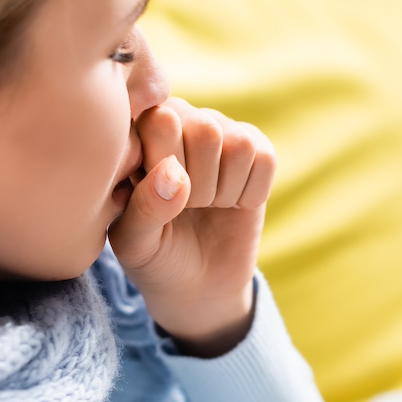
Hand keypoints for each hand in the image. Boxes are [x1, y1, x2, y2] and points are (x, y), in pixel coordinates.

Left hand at [107, 98, 275, 356]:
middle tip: (187, 208)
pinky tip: (233, 204)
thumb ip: (145, 208)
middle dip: (200, 186)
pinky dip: (251, 194)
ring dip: (226, 190)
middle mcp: (183, 119)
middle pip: (207, 130)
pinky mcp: (257, 151)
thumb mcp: (135, 242)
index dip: (165, 167)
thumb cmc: (154, 254)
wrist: (195, 282)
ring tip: (208, 205)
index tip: (156, 200)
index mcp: (140, 130)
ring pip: (240, 145)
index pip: (163, 120)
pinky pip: (266, 160)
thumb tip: (176, 175)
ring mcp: (222, 131)